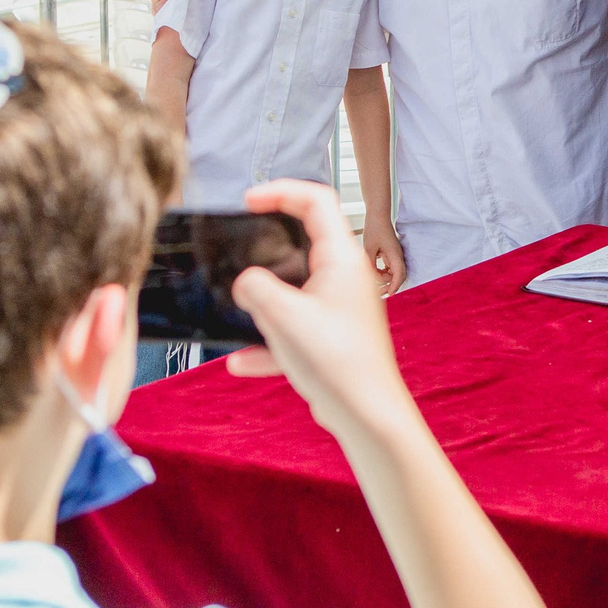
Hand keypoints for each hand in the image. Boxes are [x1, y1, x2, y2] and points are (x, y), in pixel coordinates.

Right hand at [224, 180, 412, 439]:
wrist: (367, 415)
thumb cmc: (335, 362)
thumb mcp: (281, 316)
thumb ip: (254, 288)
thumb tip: (245, 283)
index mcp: (342, 259)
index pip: (317, 202)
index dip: (282, 191)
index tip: (249, 200)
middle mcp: (347, 277)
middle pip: (306, 243)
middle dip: (268, 248)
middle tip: (239, 249)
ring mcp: (342, 308)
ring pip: (297, 289)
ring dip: (267, 301)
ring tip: (242, 310)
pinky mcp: (335, 337)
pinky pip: (296, 329)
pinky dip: (271, 342)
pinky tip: (242, 362)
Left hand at [362, 219, 406, 295]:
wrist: (377, 216)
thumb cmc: (374, 229)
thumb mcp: (368, 248)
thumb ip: (370, 265)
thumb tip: (370, 278)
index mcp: (395, 254)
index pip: (399, 274)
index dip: (395, 286)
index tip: (389, 294)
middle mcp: (397, 256)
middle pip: (399, 277)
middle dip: (390, 286)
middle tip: (379, 293)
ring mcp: (394, 256)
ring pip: (394, 274)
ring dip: (386, 280)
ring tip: (374, 285)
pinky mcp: (390, 255)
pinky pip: (389, 269)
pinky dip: (383, 273)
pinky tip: (375, 273)